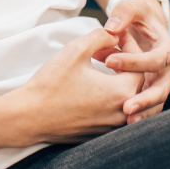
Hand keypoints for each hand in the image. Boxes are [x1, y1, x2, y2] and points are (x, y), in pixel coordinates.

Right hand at [3, 29, 143, 143]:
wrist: (29, 117)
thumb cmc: (52, 83)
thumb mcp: (76, 50)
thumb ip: (101, 37)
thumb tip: (115, 35)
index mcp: (121, 92)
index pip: (140, 65)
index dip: (130, 47)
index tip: (117, 37)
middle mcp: (122, 113)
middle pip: (136, 83)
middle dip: (125, 63)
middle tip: (108, 49)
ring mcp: (111, 127)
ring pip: (127, 99)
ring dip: (118, 80)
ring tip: (102, 66)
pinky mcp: (99, 133)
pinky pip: (115, 112)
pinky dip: (110, 97)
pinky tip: (93, 85)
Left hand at [98, 0, 169, 122]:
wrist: (144, 26)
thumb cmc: (137, 16)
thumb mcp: (132, 8)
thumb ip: (123, 13)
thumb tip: (112, 27)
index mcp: (169, 48)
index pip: (155, 59)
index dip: (133, 61)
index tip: (108, 62)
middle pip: (163, 87)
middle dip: (145, 98)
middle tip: (126, 107)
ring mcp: (163, 82)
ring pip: (158, 101)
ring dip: (144, 112)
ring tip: (127, 120)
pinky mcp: (153, 91)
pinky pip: (150, 106)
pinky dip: (141, 115)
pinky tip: (125, 124)